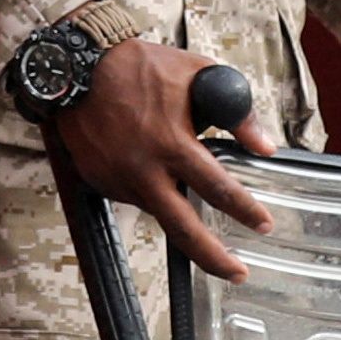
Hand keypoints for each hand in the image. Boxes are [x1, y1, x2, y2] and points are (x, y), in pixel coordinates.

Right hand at [48, 35, 276, 283]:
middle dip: (214, 258)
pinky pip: (133, 196)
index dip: (246, 211)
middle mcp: (143, 170)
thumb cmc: (140, 67)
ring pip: (158, 211)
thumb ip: (237, 112)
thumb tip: (264, 146)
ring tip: (182, 184)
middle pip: (183, 230)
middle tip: (237, 272)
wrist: (77, 68)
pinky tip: (148, 164)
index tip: (264, 225)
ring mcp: (118, 179)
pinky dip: (149, 188)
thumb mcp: (198, 76)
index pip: (218, 189)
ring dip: (177, 208)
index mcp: (171, 143)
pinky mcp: (99, 181)